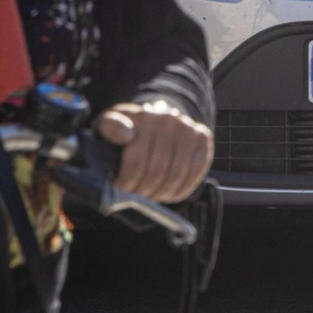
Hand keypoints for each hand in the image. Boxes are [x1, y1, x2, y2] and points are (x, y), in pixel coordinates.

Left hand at [93, 100, 213, 202]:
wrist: (155, 119)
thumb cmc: (128, 128)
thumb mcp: (108, 124)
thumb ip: (109, 127)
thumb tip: (125, 135)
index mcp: (143, 118)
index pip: (137, 162)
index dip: (128, 181)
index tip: (121, 185)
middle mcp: (169, 120)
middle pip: (157, 172)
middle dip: (144, 190)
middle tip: (137, 194)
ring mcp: (188, 128)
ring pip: (176, 175)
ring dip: (162, 193)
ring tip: (152, 194)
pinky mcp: (203, 138)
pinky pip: (196, 172)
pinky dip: (182, 189)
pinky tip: (169, 192)